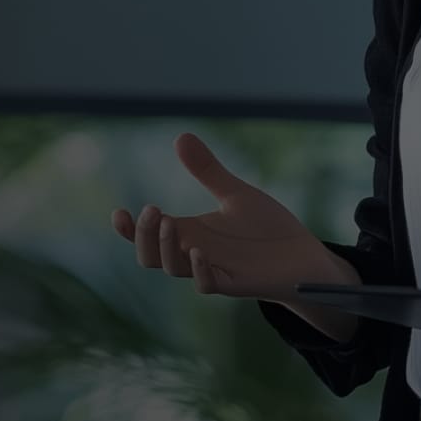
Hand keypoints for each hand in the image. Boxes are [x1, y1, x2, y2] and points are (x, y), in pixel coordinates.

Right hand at [111, 132, 329, 299]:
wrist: (302, 256)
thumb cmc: (266, 228)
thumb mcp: (234, 194)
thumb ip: (207, 170)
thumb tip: (180, 136)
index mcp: (190, 232)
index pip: (148, 235)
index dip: (130, 229)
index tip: (118, 212)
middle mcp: (195, 253)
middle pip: (151, 255)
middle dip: (144, 236)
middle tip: (152, 211)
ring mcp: (213, 269)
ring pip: (174, 269)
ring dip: (167, 248)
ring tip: (169, 223)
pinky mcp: (235, 283)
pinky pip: (207, 284)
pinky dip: (199, 270)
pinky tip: (198, 250)